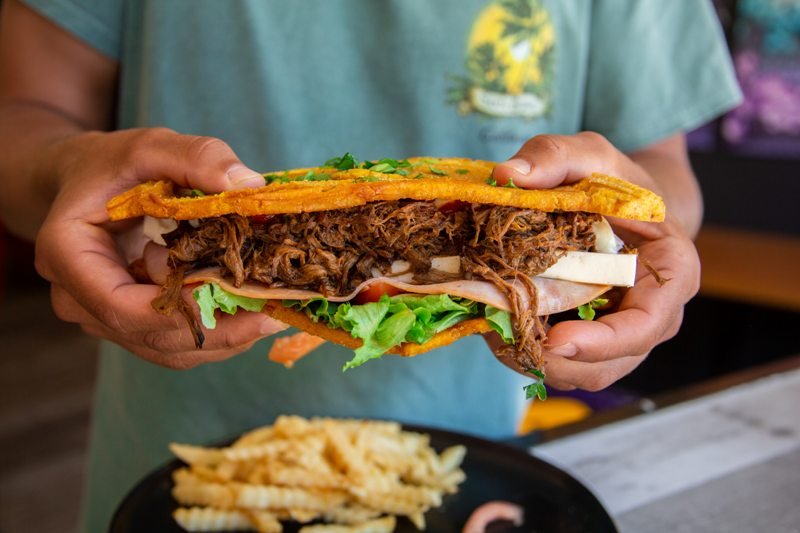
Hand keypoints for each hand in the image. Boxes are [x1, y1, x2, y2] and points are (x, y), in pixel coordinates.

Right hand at [35, 128, 286, 368]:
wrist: (87, 182)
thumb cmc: (113, 165)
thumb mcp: (151, 146)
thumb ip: (196, 157)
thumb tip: (249, 186)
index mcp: (69, 256)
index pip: (121, 306)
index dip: (181, 308)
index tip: (235, 293)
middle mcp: (79, 300)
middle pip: (152, 336)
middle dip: (217, 328)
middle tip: (275, 312)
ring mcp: (104, 320)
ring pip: (169, 350)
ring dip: (224, 337)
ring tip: (271, 313)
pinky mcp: (131, 326)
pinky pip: (177, 345)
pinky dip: (217, 334)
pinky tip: (252, 314)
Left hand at [488, 132, 699, 390]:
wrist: (617, 204)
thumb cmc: (613, 181)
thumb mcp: (590, 154)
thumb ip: (555, 155)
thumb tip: (509, 175)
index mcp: (671, 272)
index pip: (649, 322)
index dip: (605, 341)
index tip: (557, 339)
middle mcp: (653, 314)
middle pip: (610, 362)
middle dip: (554, 359)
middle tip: (502, 335)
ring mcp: (621, 334)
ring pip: (581, 373)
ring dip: (534, 361)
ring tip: (493, 330)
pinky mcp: (590, 341)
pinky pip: (561, 365)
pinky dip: (526, 354)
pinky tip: (497, 327)